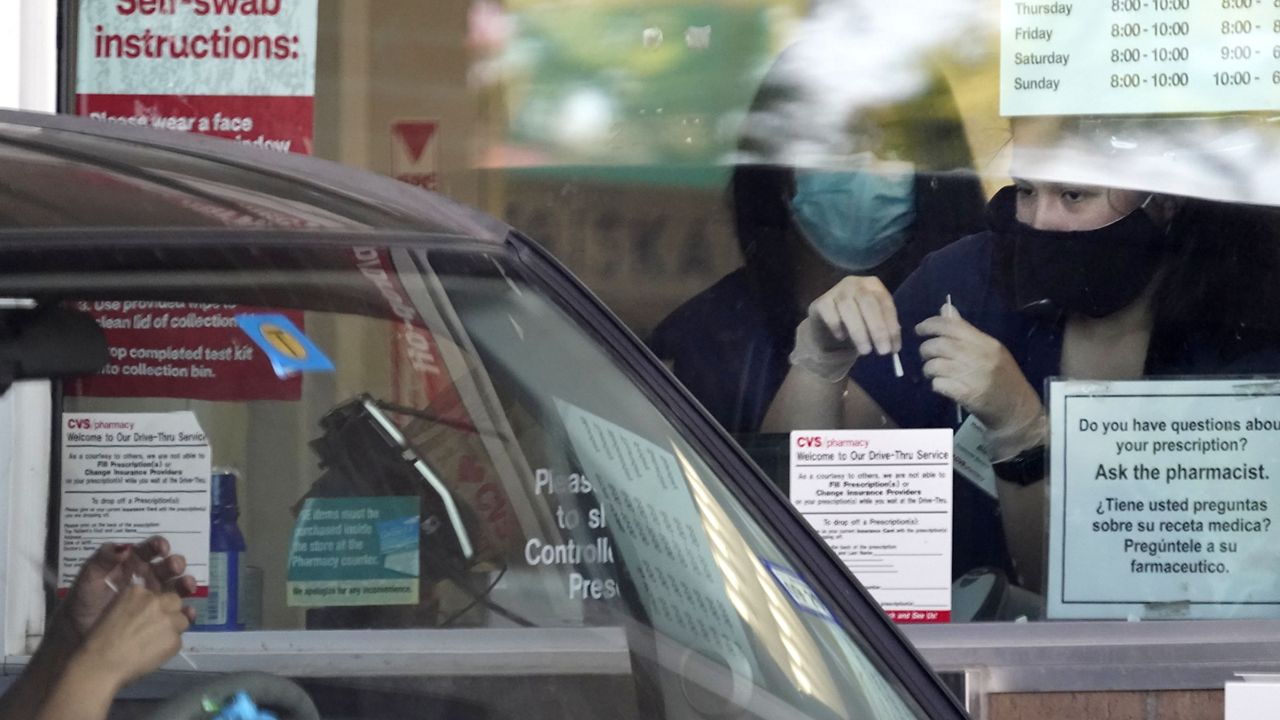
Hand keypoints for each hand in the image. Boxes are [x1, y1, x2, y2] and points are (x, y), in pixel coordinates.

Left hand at [60, 537, 197, 639]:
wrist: (76, 635)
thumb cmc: (83, 602)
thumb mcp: (89, 576)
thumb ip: (103, 558)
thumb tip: (125, 547)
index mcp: (132, 564)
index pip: (150, 550)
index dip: (159, 546)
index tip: (162, 548)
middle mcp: (147, 577)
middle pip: (167, 566)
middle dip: (175, 564)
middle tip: (175, 567)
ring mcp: (155, 597)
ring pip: (176, 586)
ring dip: (185, 583)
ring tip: (188, 586)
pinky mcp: (159, 617)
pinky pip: (176, 613)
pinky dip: (186, 612)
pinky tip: (188, 612)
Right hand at [67, 584, 190, 691]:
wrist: (100, 665)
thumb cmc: (101, 640)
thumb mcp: (116, 610)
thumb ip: (137, 605)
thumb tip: (153, 607)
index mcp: (137, 591)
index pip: (157, 591)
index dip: (154, 605)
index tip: (146, 616)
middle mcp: (155, 600)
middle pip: (174, 600)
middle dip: (169, 612)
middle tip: (154, 628)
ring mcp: (168, 618)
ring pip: (182, 619)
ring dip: (173, 628)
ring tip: (154, 642)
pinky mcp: (174, 637)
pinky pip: (179, 639)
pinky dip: (170, 646)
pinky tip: (154, 653)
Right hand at [791, 276, 900, 381]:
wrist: (827, 330)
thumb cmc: (857, 325)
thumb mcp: (874, 326)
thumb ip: (885, 331)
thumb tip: (894, 346)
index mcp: (873, 286)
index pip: (885, 303)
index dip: (891, 326)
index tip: (894, 348)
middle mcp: (855, 283)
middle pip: (868, 302)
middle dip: (877, 328)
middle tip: (883, 351)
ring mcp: (836, 290)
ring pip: (848, 306)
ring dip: (859, 331)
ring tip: (865, 351)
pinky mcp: (820, 302)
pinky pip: (829, 312)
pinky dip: (836, 325)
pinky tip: (842, 338)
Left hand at [915, 303, 1045, 455]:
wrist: (1018, 411)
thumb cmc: (1004, 379)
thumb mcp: (990, 351)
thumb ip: (966, 331)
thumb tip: (945, 310)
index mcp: (986, 343)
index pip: (952, 326)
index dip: (930, 324)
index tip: (920, 329)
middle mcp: (979, 356)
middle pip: (939, 345)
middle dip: (925, 349)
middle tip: (926, 355)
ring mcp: (973, 376)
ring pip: (935, 365)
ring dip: (929, 369)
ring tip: (933, 373)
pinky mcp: (966, 394)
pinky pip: (939, 384)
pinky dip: (936, 385)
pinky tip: (942, 386)